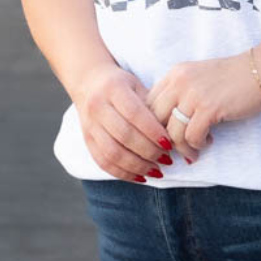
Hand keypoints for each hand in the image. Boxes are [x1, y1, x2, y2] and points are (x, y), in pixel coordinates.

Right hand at [73, 64, 183, 180]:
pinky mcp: (87, 140)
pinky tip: (141, 177)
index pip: (135, 114)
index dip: (153, 132)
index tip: (169, 144)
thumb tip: (173, 132)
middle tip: (167, 159)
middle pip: (124, 135)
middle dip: (148, 151)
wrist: (88, 83)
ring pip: (112, 153)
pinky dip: (123, 173)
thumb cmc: (122, 86)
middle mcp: (97, 107)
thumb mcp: (138, 86)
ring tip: (157, 171)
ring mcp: (90, 125)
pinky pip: (103, 162)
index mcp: (113, 89)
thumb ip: (152, 106)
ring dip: (137, 166)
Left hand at [146, 52, 260, 153]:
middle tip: (173, 150)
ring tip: (193, 151)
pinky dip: (197, 145)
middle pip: (154, 120)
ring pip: (171, 132)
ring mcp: (193, 94)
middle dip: (162, 140)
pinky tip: (207, 142)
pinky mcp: (209, 108)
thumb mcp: (198, 78)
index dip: (152, 125)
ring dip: (181, 147)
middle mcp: (179, 82)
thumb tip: (165, 123)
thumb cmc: (232, 78)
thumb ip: (180, 93)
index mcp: (175, 74)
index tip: (163, 137)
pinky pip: (191, 136)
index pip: (148, 104)